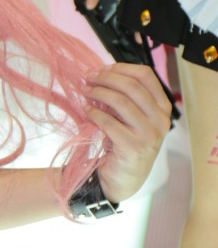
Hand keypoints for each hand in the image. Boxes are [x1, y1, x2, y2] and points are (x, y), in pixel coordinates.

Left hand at [84, 63, 170, 203]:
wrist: (124, 179)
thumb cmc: (126, 144)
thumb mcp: (133, 118)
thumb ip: (126, 98)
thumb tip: (102, 73)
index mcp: (162, 108)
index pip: (146, 76)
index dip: (122, 68)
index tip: (102, 69)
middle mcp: (160, 119)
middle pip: (132, 86)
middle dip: (106, 78)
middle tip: (88, 78)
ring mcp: (149, 134)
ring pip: (121, 101)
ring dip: (98, 93)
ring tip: (85, 91)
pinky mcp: (133, 146)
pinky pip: (109, 122)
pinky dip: (94, 113)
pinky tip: (86, 110)